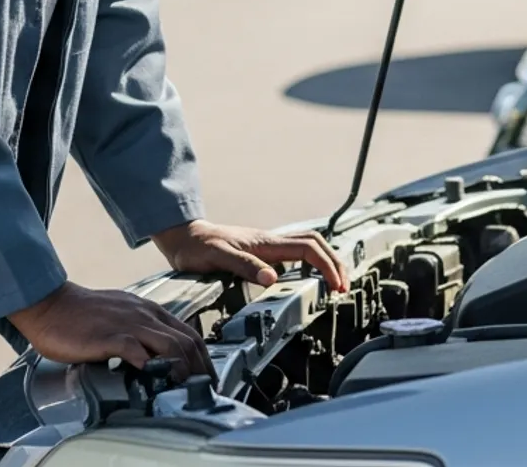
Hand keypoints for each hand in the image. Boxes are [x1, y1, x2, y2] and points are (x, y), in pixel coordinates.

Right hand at [8, 281, 210, 379]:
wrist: (52, 304)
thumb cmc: (82, 314)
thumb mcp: (122, 316)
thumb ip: (140, 332)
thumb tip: (155, 356)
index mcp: (150, 311)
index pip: (190, 334)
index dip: (203, 359)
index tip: (206, 378)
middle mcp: (145, 316)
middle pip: (188, 341)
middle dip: (200, 368)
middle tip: (202, 390)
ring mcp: (129, 325)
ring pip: (171, 345)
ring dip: (182, 369)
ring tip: (183, 389)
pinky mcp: (109, 337)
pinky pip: (136, 350)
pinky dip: (149, 366)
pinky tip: (153, 380)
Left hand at [153, 219, 349, 293]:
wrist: (182, 238)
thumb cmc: (196, 248)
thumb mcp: (217, 258)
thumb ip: (244, 266)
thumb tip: (273, 278)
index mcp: (265, 243)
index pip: (308, 248)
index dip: (326, 266)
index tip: (335, 286)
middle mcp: (270, 243)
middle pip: (316, 243)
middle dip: (335, 262)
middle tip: (344, 287)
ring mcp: (267, 247)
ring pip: (308, 247)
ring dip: (325, 262)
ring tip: (334, 284)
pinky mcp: (262, 254)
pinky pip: (295, 254)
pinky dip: (310, 264)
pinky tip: (309, 280)